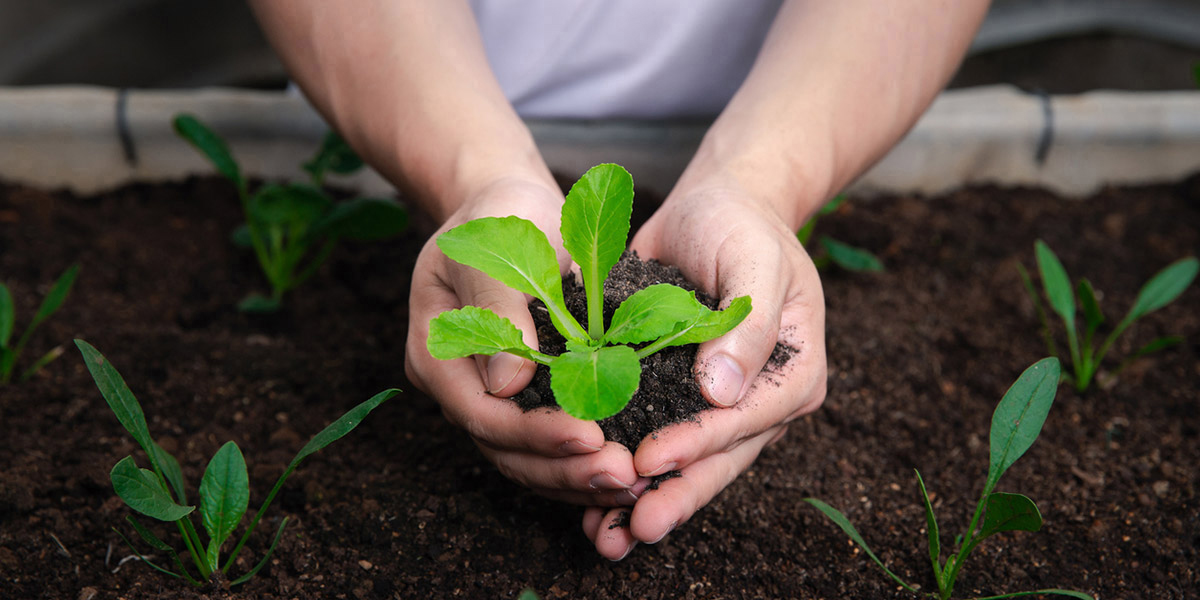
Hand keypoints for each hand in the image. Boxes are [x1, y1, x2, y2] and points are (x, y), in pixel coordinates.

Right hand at [405, 176, 648, 506]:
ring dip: (578, 477)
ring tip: (632, 481)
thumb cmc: (499, 215)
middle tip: (623, 474)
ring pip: (527, 460)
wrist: (512, 207)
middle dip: (565, 468)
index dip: (536, 433)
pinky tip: (626, 471)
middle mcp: (460, 387)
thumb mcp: (494, 245)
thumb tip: (508, 384)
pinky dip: (582, 463)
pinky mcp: (525, 400)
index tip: (591, 436)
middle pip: (506, 451)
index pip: (483, 415)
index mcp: (437, 354)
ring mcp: (491, 398)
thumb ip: (499, 306)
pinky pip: (548, 447)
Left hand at [581, 183, 827, 559]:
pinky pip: (656, 440)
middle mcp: (760, 400)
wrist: (714, 207)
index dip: (697, 444)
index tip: (650, 460)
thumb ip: (749, 321)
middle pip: (719, 459)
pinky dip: (627, 471)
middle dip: (674, 496)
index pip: (746, 419)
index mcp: (794, 373)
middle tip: (632, 529)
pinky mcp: (680, 398)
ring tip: (607, 537)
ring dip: (648, 500)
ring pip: (687, 464)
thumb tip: (723, 391)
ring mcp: (720, 406)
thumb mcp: (754, 256)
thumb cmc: (741, 224)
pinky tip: (590, 502)